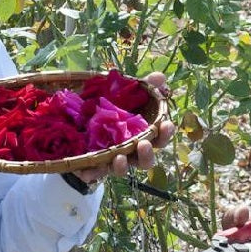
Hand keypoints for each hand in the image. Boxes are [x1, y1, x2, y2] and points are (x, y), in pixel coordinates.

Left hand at [70, 71, 175, 186]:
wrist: (82, 125)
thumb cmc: (115, 110)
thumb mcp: (128, 95)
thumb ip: (145, 87)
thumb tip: (161, 77)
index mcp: (143, 136)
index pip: (160, 138)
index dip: (166, 133)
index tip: (167, 124)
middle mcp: (131, 152)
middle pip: (145, 160)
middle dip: (147, 154)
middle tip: (144, 144)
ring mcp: (112, 160)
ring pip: (122, 168)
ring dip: (123, 165)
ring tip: (119, 157)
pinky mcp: (93, 166)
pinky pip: (92, 174)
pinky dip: (91, 174)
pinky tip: (87, 173)